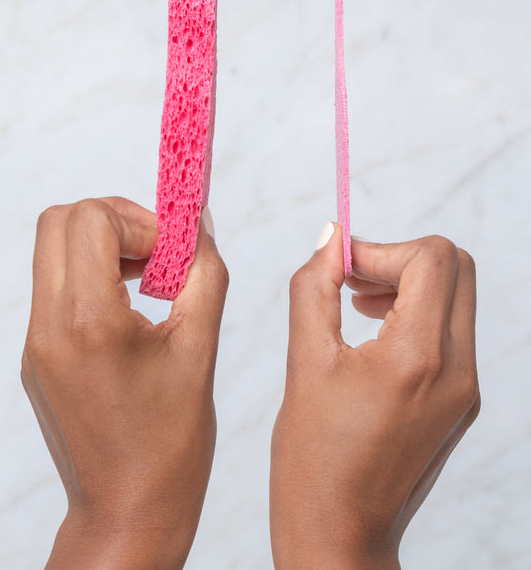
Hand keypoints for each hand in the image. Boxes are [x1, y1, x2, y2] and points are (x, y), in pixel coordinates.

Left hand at [21, 198, 228, 568]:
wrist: (128, 511)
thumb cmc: (171, 442)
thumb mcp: (201, 347)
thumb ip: (205, 274)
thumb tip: (199, 226)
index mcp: (88, 322)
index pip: (90, 219)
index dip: (138, 220)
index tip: (172, 249)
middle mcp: (48, 327)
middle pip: (59, 222)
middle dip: (114, 221)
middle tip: (156, 253)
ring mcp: (35, 344)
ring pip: (53, 252)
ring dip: (103, 247)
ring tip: (148, 280)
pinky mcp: (37, 357)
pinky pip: (55, 289)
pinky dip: (92, 277)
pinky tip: (130, 309)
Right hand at [270, 225, 478, 568]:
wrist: (340, 533)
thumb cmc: (312, 456)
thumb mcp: (304, 361)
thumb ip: (314, 287)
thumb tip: (331, 237)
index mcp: (418, 358)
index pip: (432, 258)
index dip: (381, 248)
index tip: (341, 267)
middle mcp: (458, 370)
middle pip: (456, 268)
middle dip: (400, 259)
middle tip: (352, 280)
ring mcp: (467, 389)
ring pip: (457, 296)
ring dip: (410, 283)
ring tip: (359, 304)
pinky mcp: (462, 401)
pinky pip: (452, 331)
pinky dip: (418, 313)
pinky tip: (376, 332)